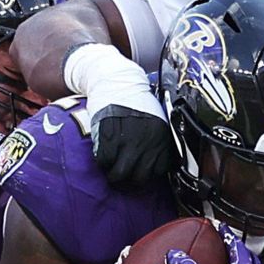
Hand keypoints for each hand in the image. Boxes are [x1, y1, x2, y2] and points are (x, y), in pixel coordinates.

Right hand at [64, 43, 175, 186]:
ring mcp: (127, 139)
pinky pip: (104, 160)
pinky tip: (103, 158)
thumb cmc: (137, 103)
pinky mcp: (108, 135)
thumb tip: (158, 166)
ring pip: (119, 174)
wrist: (118, 81)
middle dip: (129, 182)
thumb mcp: (157, 120)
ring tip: (110, 171)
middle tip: (123, 178)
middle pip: (138, 178)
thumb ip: (157, 142)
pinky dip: (102, 163)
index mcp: (161, 138)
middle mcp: (146, 141)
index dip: (147, 175)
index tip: (139, 173)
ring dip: (113, 176)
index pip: (158, 171)